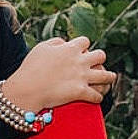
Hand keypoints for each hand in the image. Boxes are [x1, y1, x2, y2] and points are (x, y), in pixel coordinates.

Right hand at [3, 36, 117, 110]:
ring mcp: (82, 77)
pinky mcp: (81, 92)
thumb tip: (65, 42)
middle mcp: (80, 61)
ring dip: (109, 77)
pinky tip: (97, 97)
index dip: (84, 46)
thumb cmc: (31, 68)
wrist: (27, 89)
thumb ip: (56, 42)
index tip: (82, 51)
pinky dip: (98, 97)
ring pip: (106, 76)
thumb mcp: (41, 48)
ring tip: (110, 78)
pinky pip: (97, 95)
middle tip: (98, 63)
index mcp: (70, 49)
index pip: (86, 41)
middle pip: (101, 55)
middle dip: (100, 59)